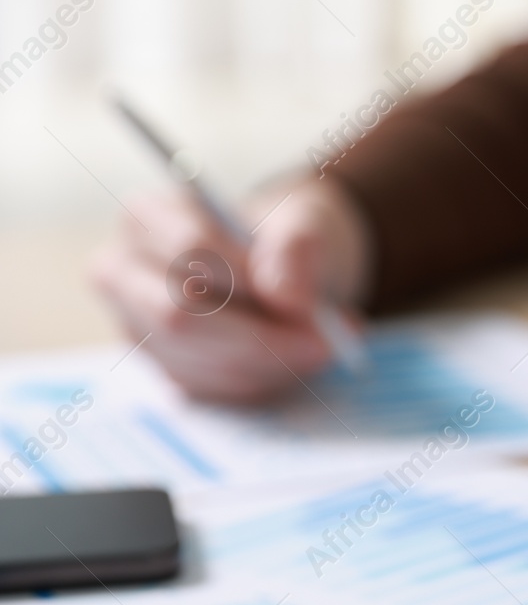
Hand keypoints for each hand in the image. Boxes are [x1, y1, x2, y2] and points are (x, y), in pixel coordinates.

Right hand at [90, 177, 371, 402]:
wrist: (285, 271)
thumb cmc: (285, 240)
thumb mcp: (306, 225)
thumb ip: (297, 248)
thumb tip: (285, 299)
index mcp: (149, 216)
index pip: (190, 248)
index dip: (250, 279)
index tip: (306, 304)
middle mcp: (125, 271)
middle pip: (179, 317)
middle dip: (260, 338)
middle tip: (325, 344)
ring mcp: (136, 325)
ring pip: (194, 361)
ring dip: (267, 364)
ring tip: (319, 346)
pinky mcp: (161, 366)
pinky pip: (207, 388)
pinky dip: (260, 381)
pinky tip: (290, 360)